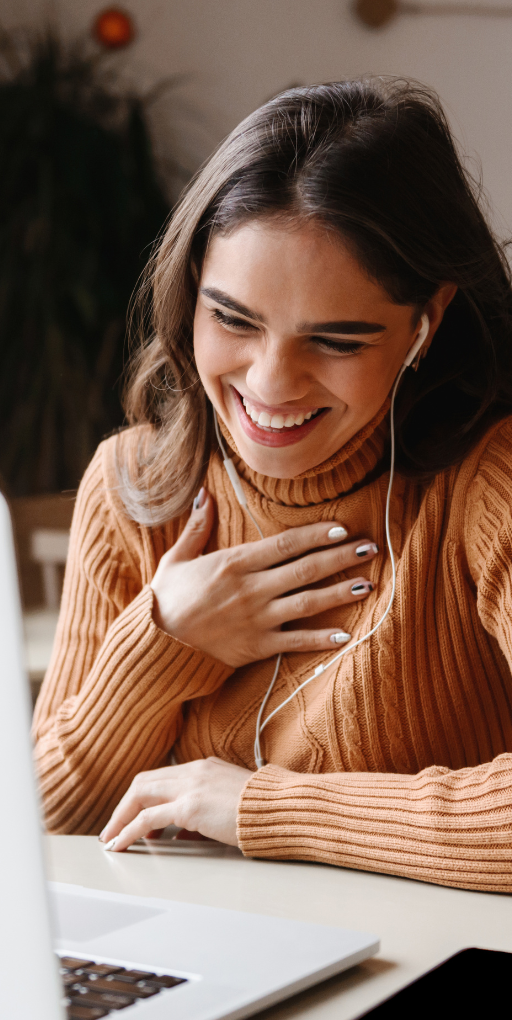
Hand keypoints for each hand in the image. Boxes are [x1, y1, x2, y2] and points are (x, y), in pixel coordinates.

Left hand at [99, 758, 250, 850]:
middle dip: (124, 806)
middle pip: (144, 782)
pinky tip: (120, 844)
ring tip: (111, 839)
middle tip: (113, 828)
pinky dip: (128, 830)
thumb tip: (186, 833)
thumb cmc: (265, 810)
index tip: (133, 816)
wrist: (282, 808)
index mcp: (204, 767)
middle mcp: (194, 771)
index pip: (162, 777)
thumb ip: (206, 811)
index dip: (143, 797)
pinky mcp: (190, 807)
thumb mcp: (231, 803)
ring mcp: (191, 787)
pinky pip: (147, 819)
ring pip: (140, 795)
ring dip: (120, 818)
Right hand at [151, 488, 377, 666]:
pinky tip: (346, 635)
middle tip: (370, 547)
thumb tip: (204, 494)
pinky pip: (296, 642)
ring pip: (308, 603)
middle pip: (306, 569)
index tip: (342, 528)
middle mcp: (251, 588)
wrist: (156, 645)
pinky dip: (321, 639)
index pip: (285, 544)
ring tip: (368, 583)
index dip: (317, 534)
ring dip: (340, 592)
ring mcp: (257, 619)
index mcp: (235, 562)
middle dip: (341, 557)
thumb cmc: (166, 599)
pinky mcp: (257, 647)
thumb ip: (197, 526)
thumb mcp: (177, 558)